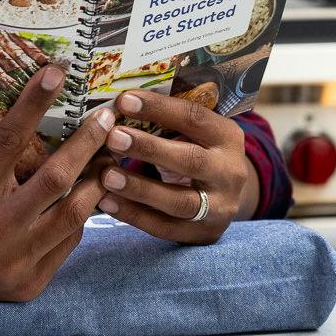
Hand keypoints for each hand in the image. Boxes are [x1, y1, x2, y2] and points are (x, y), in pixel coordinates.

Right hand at [0, 64, 115, 301]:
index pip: (8, 140)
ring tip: (111, 158)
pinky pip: (68, 244)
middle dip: (87, 144)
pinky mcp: (28, 283)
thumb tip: (19, 110)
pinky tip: (88, 199)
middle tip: (107, 118)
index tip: (56, 73)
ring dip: (97, 183)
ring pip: (74, 215)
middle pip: (55, 178)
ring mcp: (15, 260)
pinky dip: (80, 218)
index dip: (34, 104)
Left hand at [95, 91, 257, 244]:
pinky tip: (107, 203)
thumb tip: (121, 101)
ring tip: (106, 176)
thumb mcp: (196, 134)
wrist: (225, 198)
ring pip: (179, 201)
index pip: (194, 118)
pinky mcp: (203, 234)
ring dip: (139, 188)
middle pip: (190, 160)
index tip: (124, 101)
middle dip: (149, 149)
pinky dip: (134, 215)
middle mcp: (230, 172)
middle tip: (113, 137)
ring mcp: (219, 207)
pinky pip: (165, 227)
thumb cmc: (197, 152)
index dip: (159, 109)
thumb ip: (169, 120)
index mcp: (228, 137)